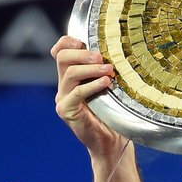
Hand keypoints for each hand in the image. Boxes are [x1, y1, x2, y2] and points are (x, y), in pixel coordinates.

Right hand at [51, 35, 122, 156]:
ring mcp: (63, 98)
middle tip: (101, 57)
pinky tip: (106, 83)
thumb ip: (106, 71)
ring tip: (109, 70)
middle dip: (82, 54)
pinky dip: (92, 85)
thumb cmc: (114, 113)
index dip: (67, 42)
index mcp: (72, 77)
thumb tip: (121, 51)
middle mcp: (64, 85)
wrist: (111, 141)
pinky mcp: (66, 110)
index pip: (60, 51)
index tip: (83, 41)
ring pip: (69, 73)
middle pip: (62, 58)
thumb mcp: (110, 87)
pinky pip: (77, 93)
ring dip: (91, 68)